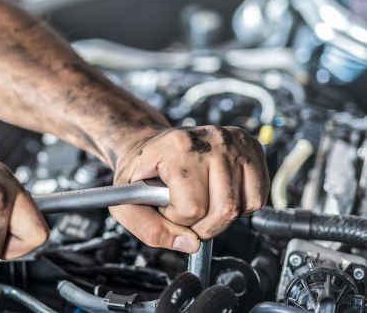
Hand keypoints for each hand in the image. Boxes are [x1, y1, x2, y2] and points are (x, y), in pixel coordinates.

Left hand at [109, 126, 268, 252]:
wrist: (151, 146)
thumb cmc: (141, 172)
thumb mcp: (126, 201)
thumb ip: (148, 228)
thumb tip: (190, 244)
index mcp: (178, 146)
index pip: (192, 207)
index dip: (177, 218)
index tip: (166, 207)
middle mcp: (211, 139)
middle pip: (224, 209)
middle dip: (202, 225)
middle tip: (185, 212)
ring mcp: (235, 142)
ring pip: (242, 207)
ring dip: (220, 217)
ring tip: (200, 200)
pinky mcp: (251, 148)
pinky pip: (258, 197)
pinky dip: (240, 207)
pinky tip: (218, 194)